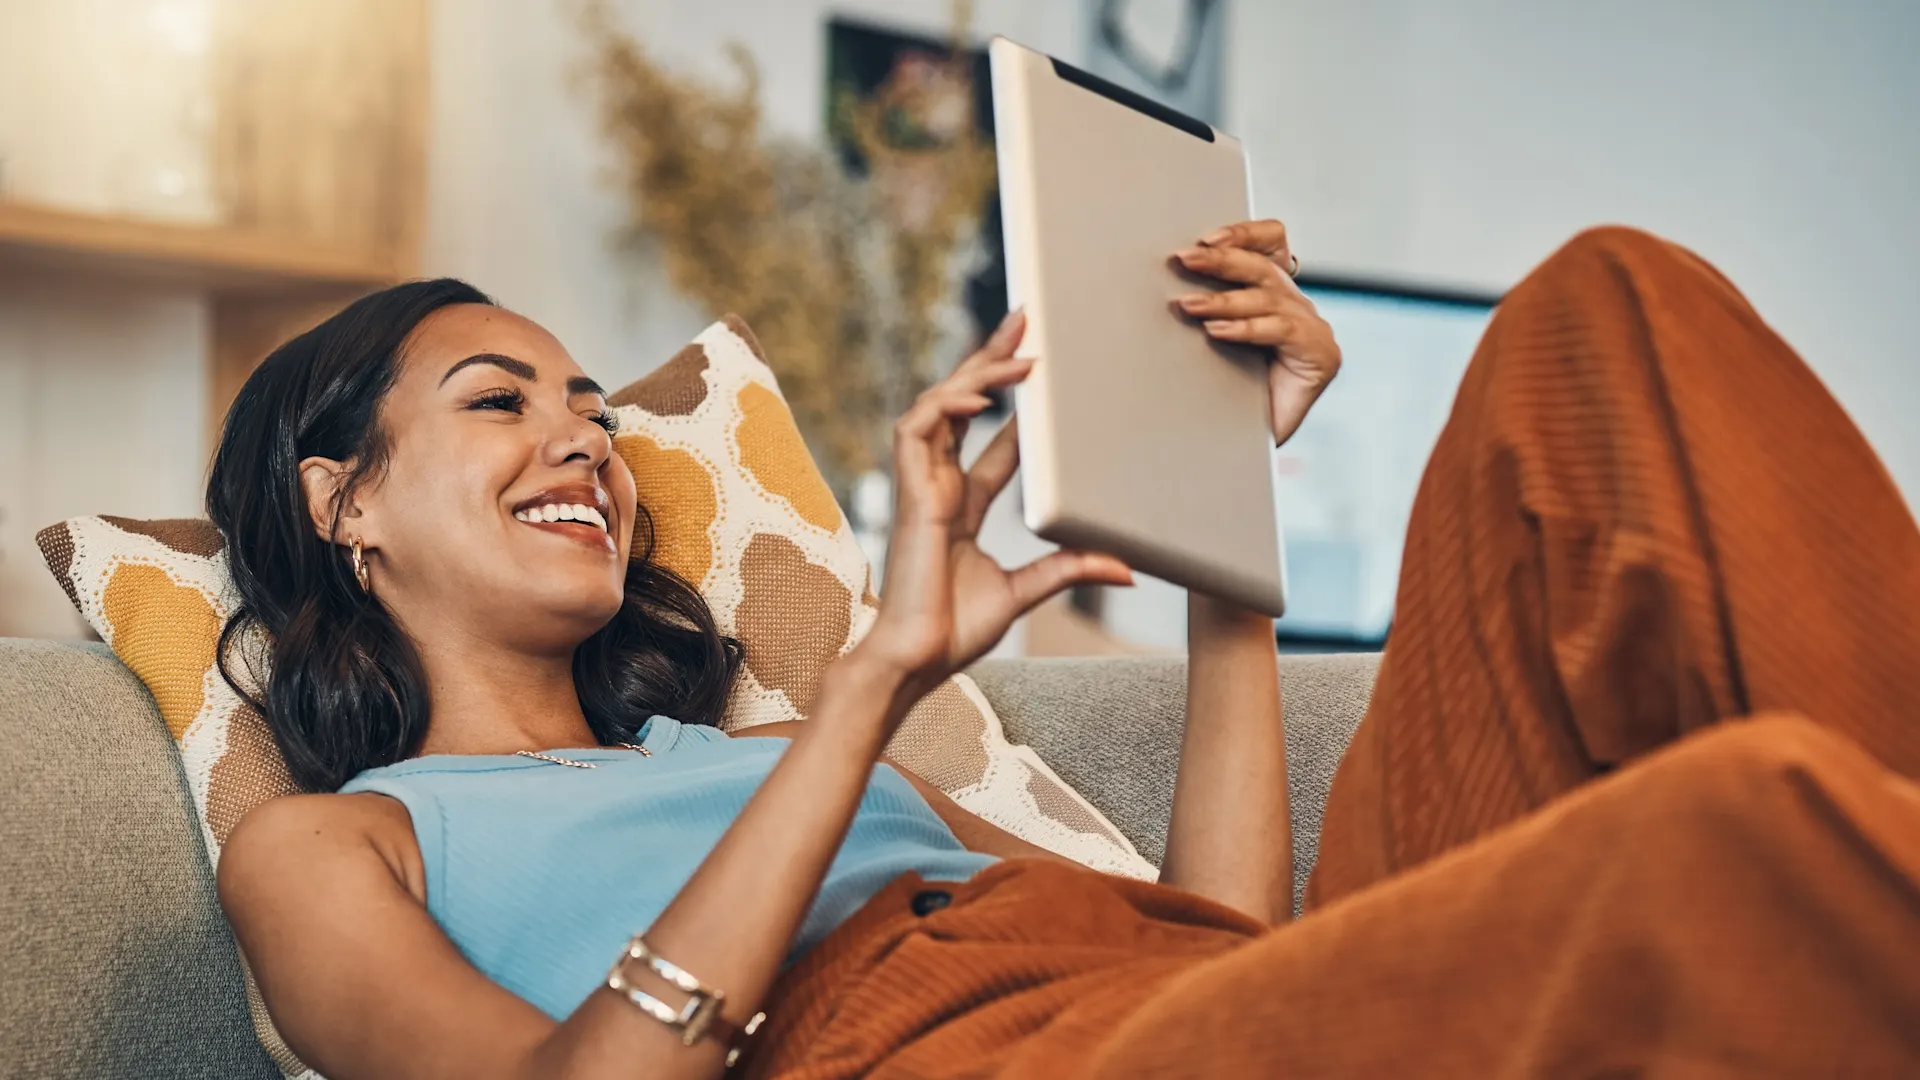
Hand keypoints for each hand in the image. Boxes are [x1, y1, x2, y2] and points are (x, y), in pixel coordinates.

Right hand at [851, 310, 1133, 696]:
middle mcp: (940, 486)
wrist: (916, 661)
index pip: (992, 438)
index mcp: (962, 505)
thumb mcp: (1026, 591)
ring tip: (1018, 354)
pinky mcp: (908, 494)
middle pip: (963, 405)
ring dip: (976, 375)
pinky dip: (944, 407)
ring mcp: (921, 487)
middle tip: (1024, 321)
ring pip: (940, 406)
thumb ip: (1068, 569)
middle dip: (991, 361)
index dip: (1015, 403)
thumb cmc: (955, 631)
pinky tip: (977, 397)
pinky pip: (916, 430)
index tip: (1043, 372)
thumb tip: (1126, 568)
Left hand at [1173, 219, 1341, 446]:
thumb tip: (1169, 279)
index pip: (1272, 245)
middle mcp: (1298, 307)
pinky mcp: (1321, 355)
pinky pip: (1281, 330)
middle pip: (1264, 267)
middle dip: (1221, 261)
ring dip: (1223, 300)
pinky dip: (1246, 328)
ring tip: (1188, 305)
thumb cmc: (1224, 396)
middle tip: (1184, 259)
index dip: (1244, 234)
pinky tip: (1217, 332)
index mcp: (1275, 296)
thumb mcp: (1212, 341)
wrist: (1242, 450)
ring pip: (1268, 298)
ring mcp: (1313, 330)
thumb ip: (1207, 308)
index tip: (1206, 237)